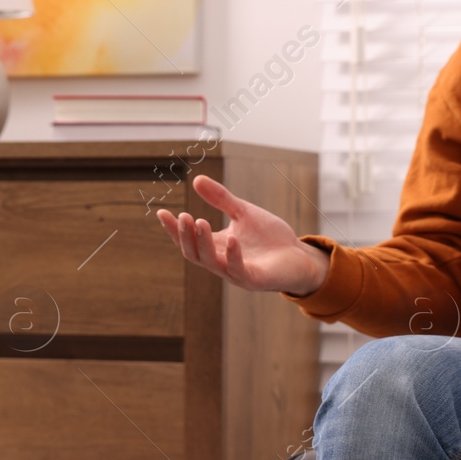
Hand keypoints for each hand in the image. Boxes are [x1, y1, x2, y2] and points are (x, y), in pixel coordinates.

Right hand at [156, 174, 330, 294]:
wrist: (299, 256)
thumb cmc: (270, 238)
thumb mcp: (243, 212)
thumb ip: (221, 199)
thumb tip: (196, 179)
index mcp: (216, 247)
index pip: (189, 239)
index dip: (173, 228)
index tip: (161, 212)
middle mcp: (221, 262)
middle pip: (193, 253)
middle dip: (185, 236)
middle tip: (183, 216)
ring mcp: (236, 273)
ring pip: (211, 262)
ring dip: (203, 244)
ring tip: (200, 222)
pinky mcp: (254, 280)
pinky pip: (239, 270)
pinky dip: (234, 256)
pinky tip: (232, 239)